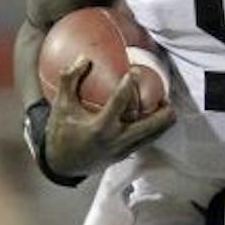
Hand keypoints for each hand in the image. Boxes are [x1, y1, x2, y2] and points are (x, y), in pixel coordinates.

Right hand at [43, 57, 176, 178]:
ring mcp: (124, 150)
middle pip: (153, 125)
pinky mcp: (126, 155)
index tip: (135, 72)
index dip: (129, 85)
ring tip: (164, 103)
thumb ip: (69, 79)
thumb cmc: (60, 133)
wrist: (62, 165)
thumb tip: (84, 58)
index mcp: (100, 128)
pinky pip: (147, 140)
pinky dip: (155, 128)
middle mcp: (116, 140)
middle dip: (164, 109)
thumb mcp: (61, 106)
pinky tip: (153, 116)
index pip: (120, 103)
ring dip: (163, 119)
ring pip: (155, 135)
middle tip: (164, 93)